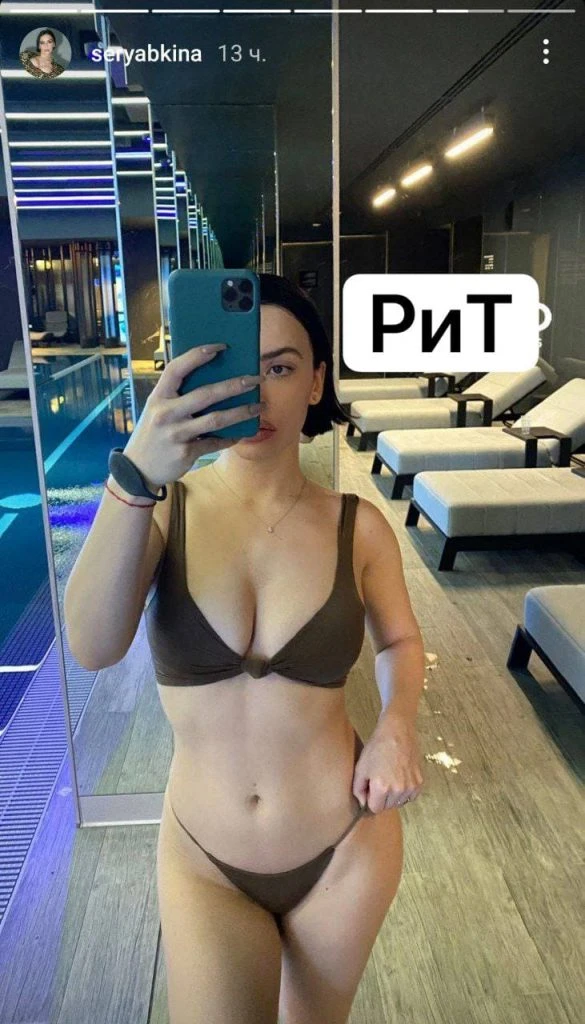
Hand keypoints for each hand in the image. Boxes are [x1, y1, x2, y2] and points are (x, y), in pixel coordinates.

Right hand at [123, 344, 263, 488]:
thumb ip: (176, 396)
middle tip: (256, 379)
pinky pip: (214, 443)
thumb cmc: (153, 434)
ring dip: (242, 412)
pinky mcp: (185, 453)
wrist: (138, 470)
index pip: (177, 369)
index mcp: (158, 397)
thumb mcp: (156, 410)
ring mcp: (176, 434)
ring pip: (216, 420)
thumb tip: (215, 380)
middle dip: (235, 385)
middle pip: (206, 394)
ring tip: (259, 406)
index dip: (197, 355)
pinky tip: (241, 433)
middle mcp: (166, 413)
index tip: (221, 347)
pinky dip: (230, 438)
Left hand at [352, 715, 423, 812]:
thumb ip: (358, 790)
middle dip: (382, 797)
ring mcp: (411, 786)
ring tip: (390, 776)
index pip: (375, 809)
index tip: (371, 789)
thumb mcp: (360, 768)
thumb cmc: (376, 748)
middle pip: (388, 806)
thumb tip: (364, 804)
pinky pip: (410, 796)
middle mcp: (398, 790)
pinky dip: (405, 791)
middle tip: (380, 779)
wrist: (397, 731)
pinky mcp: (420, 782)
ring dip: (394, 795)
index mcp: (381, 787)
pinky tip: (400, 777)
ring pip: (399, 802)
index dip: (371, 799)